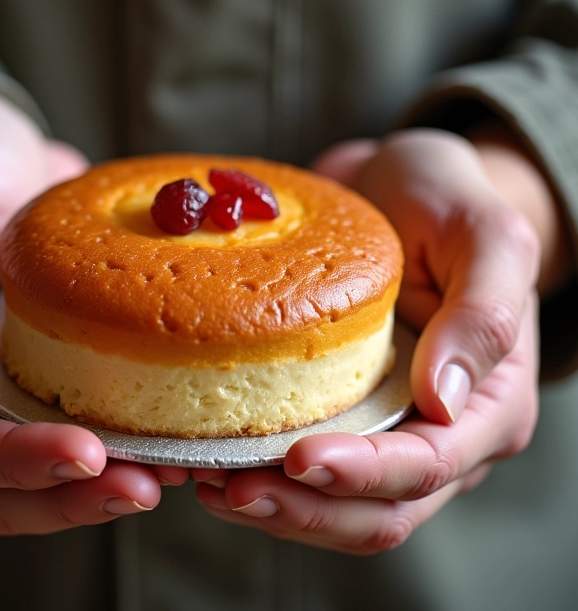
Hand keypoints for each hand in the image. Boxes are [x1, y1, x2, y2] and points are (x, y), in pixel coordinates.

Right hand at [0, 86, 185, 533]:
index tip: (85, 453)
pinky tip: (161, 447)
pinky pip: (64, 435)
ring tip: (162, 477)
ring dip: (89, 493)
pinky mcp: (32, 376)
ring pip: (27, 481)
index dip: (13, 458)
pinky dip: (110, 453)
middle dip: (63, 495)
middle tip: (142, 486)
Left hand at [194, 127, 552, 550]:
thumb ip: (482, 316)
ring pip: (331, 503)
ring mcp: (381, 425)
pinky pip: (295, 463)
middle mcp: (435, 432)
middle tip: (230, 489)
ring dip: (270, 504)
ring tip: (204, 480)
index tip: (297, 459)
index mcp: (486, 403)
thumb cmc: (448, 199)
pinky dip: (253, 470)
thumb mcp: (484, 236)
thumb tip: (442, 402)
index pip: (427, 464)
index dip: (363, 475)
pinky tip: (205, 459)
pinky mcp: (334, 408)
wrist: (394, 181)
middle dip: (303, 508)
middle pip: (374, 509)